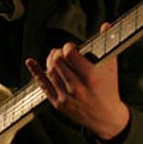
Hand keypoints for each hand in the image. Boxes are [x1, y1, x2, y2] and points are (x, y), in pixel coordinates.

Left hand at [25, 23, 129, 141]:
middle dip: (58, 52)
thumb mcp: (112, 68)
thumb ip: (108, 44)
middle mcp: (77, 88)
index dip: (68, 47)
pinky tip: (31, 62)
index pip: (70, 54)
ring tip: (56, 57)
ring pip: (50, 71)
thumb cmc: (109, 91)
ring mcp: (66, 97)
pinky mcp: (58, 104)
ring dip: (50, 60)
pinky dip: (36, 72)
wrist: (106, 119)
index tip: (72, 48)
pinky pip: (43, 85)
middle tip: (62, 52)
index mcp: (91, 77)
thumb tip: (105, 24)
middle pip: (57, 61)